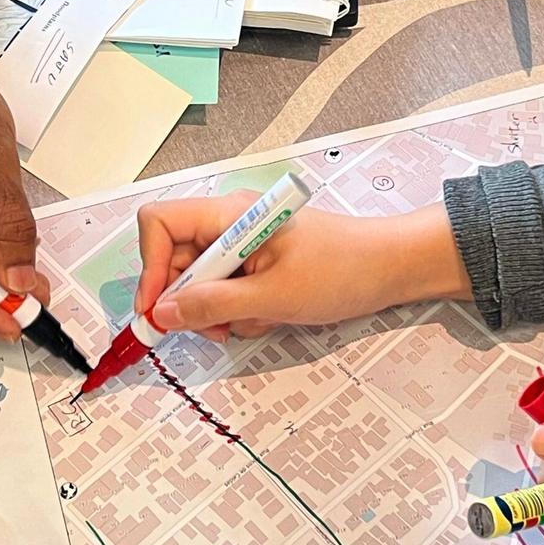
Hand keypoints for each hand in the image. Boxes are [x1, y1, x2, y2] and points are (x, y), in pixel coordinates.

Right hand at [133, 197, 469, 340]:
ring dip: (216, 311)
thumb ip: (214, 304)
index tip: (159, 309)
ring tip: (251, 322)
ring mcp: (244, 244)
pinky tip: (268, 316)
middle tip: (209, 329)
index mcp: (230, 215)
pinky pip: (227, 290)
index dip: (151, 268)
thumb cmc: (345, 269)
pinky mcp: (258, 264)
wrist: (393, 268)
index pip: (160, 224)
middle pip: (176, 259)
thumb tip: (164, 313)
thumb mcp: (274, 296)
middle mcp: (230, 224)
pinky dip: (238, 311)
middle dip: (187, 300)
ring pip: (200, 281)